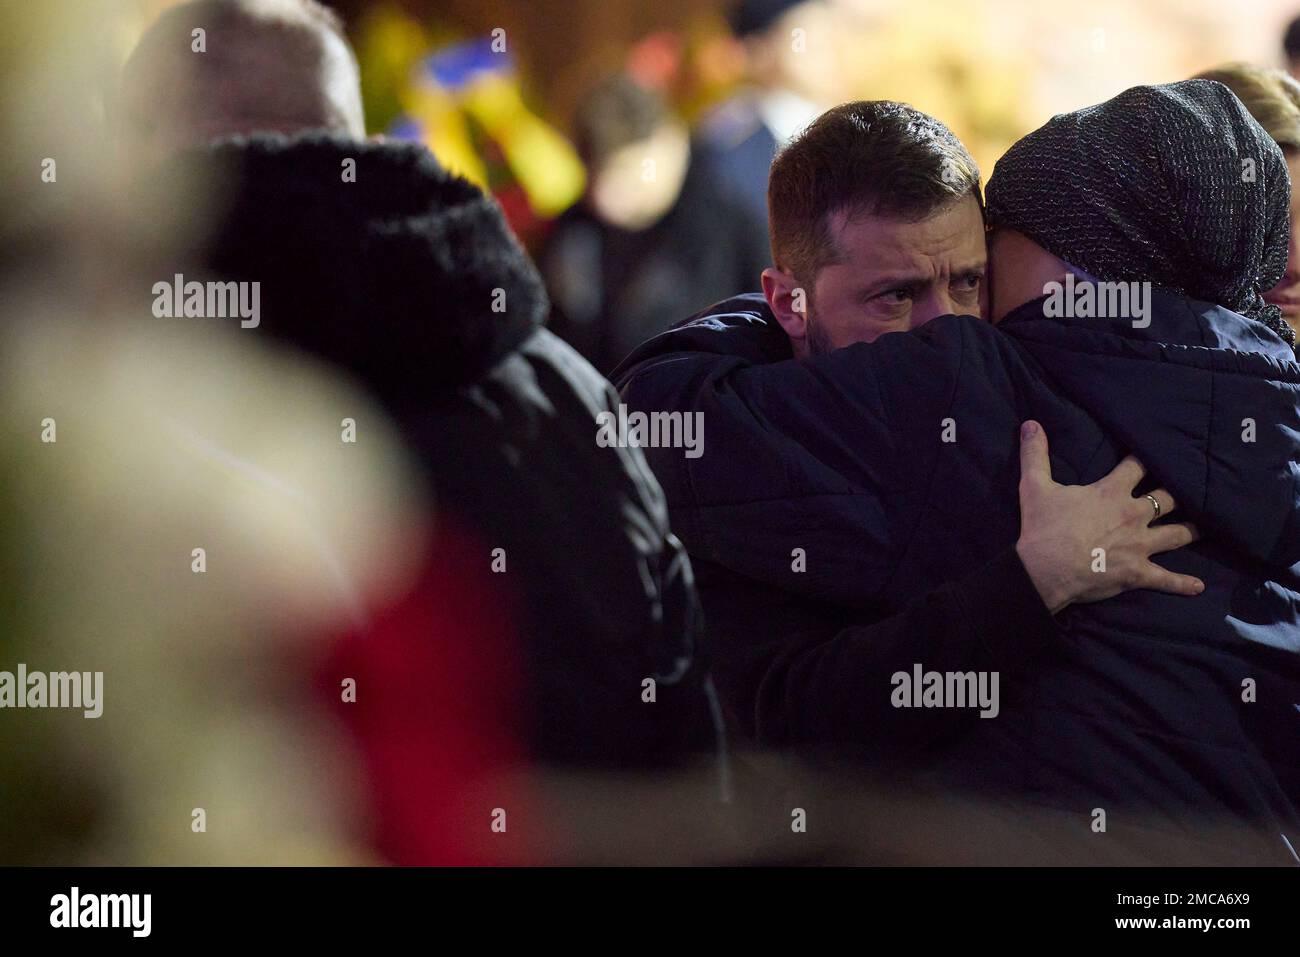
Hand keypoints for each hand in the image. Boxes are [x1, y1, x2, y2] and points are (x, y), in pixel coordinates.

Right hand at [1014, 420, 1202, 613]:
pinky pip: (1166, 579)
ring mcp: (1140, 545)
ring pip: (1177, 534)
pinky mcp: (1138, 573)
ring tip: (1202, 528)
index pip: (1138, 466)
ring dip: (1191, 531)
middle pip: (1168, 498)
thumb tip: (1030, 424)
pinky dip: (1182, 584)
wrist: (1044, 570)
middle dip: (1177, 492)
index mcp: (1112, 492)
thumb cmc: (1042, 528)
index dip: (1145, 458)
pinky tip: (1198, 586)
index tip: (1154, 453)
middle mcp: (1134, 515)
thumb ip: (1035, 454)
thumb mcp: (1034, 486)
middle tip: (1187, 489)